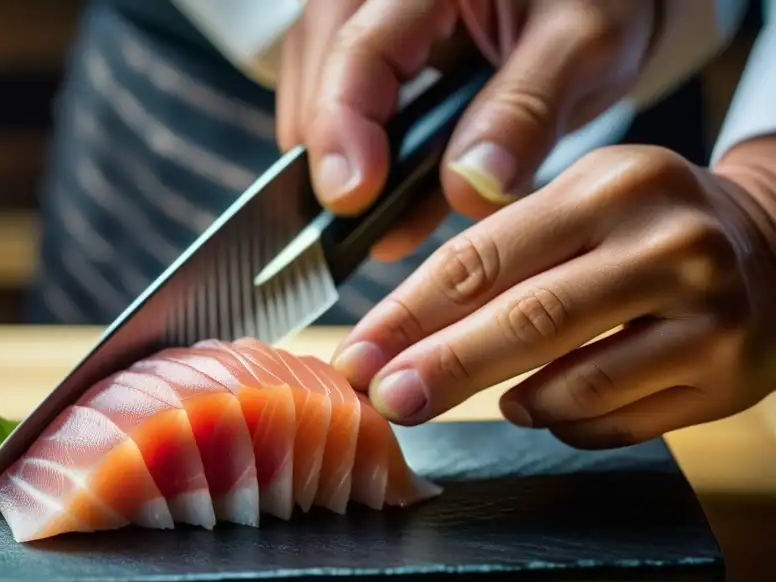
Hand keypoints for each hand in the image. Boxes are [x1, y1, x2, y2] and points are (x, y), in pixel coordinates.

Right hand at [276, 0, 658, 260]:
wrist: (583, 6)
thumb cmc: (589, 4)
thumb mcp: (582, 43)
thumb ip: (526, 109)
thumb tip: (470, 188)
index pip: (359, 52)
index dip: (344, 131)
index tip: (354, 198)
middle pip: (320, 84)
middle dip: (337, 162)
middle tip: (367, 233)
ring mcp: (361, 23)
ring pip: (318, 105)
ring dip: (348, 169)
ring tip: (384, 227)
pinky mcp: (365, 59)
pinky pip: (342, 117)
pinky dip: (364, 166)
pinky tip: (390, 208)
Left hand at [329, 142, 775, 447]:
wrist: (773, 244)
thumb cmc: (641, 229)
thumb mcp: (574, 206)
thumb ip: (494, 259)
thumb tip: (394, 338)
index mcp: (609, 188)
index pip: (484, 258)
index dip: (408, 317)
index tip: (359, 357)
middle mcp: (666, 247)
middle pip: (527, 322)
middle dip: (443, 370)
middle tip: (389, 401)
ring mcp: (707, 317)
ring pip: (573, 388)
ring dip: (514, 403)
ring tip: (499, 398)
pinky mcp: (726, 378)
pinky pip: (613, 425)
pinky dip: (564, 423)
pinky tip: (554, 403)